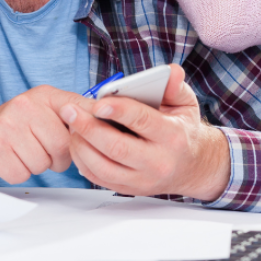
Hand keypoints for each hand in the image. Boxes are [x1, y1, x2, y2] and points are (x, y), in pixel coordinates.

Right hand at [0, 86, 89, 183]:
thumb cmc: (17, 127)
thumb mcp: (45, 110)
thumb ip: (74, 112)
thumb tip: (108, 117)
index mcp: (43, 96)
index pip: (77, 109)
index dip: (87, 127)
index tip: (94, 135)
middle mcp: (24, 106)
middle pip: (61, 145)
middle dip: (56, 157)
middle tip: (43, 151)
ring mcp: (7, 126)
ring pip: (42, 163)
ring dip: (36, 166)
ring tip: (24, 153)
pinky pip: (21, 173)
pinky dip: (18, 173)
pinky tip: (11, 159)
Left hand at [62, 64, 229, 200]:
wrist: (190, 167)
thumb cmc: (181, 130)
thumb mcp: (186, 105)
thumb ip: (175, 87)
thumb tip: (171, 71)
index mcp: (173, 136)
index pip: (143, 122)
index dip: (119, 111)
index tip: (98, 102)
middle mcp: (158, 162)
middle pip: (117, 148)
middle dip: (89, 128)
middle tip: (69, 110)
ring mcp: (142, 180)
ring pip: (103, 167)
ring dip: (80, 145)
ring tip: (70, 125)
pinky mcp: (128, 189)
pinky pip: (98, 178)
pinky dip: (82, 161)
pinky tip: (76, 142)